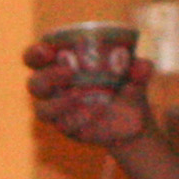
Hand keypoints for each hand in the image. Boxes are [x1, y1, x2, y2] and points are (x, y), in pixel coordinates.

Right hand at [25, 43, 154, 148]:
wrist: (132, 120)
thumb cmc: (125, 85)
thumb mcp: (134, 76)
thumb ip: (139, 70)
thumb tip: (143, 66)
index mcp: (60, 64)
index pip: (36, 57)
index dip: (35, 53)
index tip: (48, 50)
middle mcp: (53, 87)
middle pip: (35, 83)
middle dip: (47, 76)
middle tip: (69, 73)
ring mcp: (56, 110)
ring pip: (42, 108)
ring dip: (57, 103)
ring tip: (79, 97)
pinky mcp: (65, 128)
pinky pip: (61, 125)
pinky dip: (74, 119)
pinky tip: (91, 114)